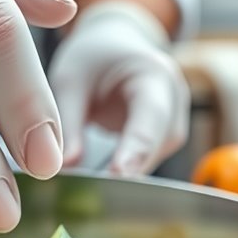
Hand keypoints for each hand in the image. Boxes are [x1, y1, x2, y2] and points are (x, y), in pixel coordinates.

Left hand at [49, 1, 188, 175]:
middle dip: (130, 168)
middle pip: (158, 142)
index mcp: (153, 73)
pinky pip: (148, 160)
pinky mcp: (164, 137)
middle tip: (97, 192)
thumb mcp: (71, 79)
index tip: (119, 175)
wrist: (114, 46)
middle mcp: (174, 97)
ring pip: (155, 157)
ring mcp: (174, 119)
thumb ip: (68, 123)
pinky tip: (102, 183)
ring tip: (92, 186)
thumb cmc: (92, 58)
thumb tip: (64, 167)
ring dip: (127, 173)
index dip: (137, 147)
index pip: (151, 115)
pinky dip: (126, 171)